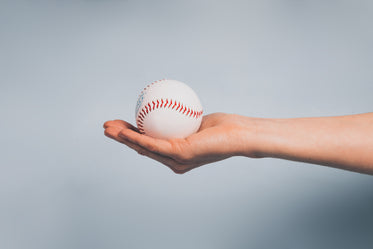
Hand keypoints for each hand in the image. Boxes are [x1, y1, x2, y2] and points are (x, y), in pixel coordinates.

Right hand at [103, 113, 259, 173]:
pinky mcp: (180, 155)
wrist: (237, 134)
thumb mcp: (195, 120)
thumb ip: (180, 119)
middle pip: (141, 148)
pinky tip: (123, 132)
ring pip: (143, 148)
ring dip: (123, 139)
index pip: (149, 144)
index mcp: (175, 155)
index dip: (131, 136)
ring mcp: (176, 160)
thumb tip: (167, 106)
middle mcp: (173, 161)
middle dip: (121, 139)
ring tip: (107, 129)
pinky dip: (137, 137)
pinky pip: (154, 144)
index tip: (120, 124)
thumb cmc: (220, 127)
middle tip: (106, 127)